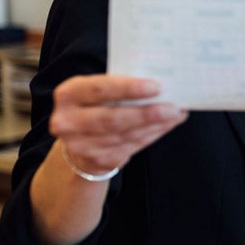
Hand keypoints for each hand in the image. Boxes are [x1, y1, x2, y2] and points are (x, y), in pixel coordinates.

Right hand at [50, 75, 186, 175]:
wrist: (78, 141)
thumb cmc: (96, 106)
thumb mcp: (98, 92)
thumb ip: (121, 87)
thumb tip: (162, 83)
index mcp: (69, 94)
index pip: (99, 89)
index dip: (128, 89)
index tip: (156, 87)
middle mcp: (68, 121)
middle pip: (112, 119)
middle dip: (146, 114)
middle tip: (173, 107)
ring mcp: (81, 145)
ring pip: (126, 135)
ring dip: (155, 125)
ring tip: (176, 114)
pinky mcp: (97, 161)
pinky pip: (132, 147)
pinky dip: (152, 135)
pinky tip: (166, 125)